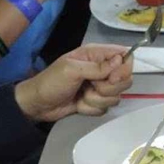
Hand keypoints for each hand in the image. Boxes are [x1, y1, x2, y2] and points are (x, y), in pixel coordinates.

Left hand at [15, 44, 132, 122]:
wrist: (38, 104)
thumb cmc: (51, 82)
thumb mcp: (72, 70)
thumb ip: (97, 67)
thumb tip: (120, 61)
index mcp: (96, 55)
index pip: (125, 56)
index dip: (124, 69)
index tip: (113, 78)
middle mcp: (101, 69)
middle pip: (125, 79)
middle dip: (108, 88)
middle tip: (91, 86)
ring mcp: (99, 86)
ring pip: (115, 96)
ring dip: (97, 99)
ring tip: (81, 95)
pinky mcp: (96, 101)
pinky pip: (106, 107)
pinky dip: (92, 108)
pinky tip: (79, 104)